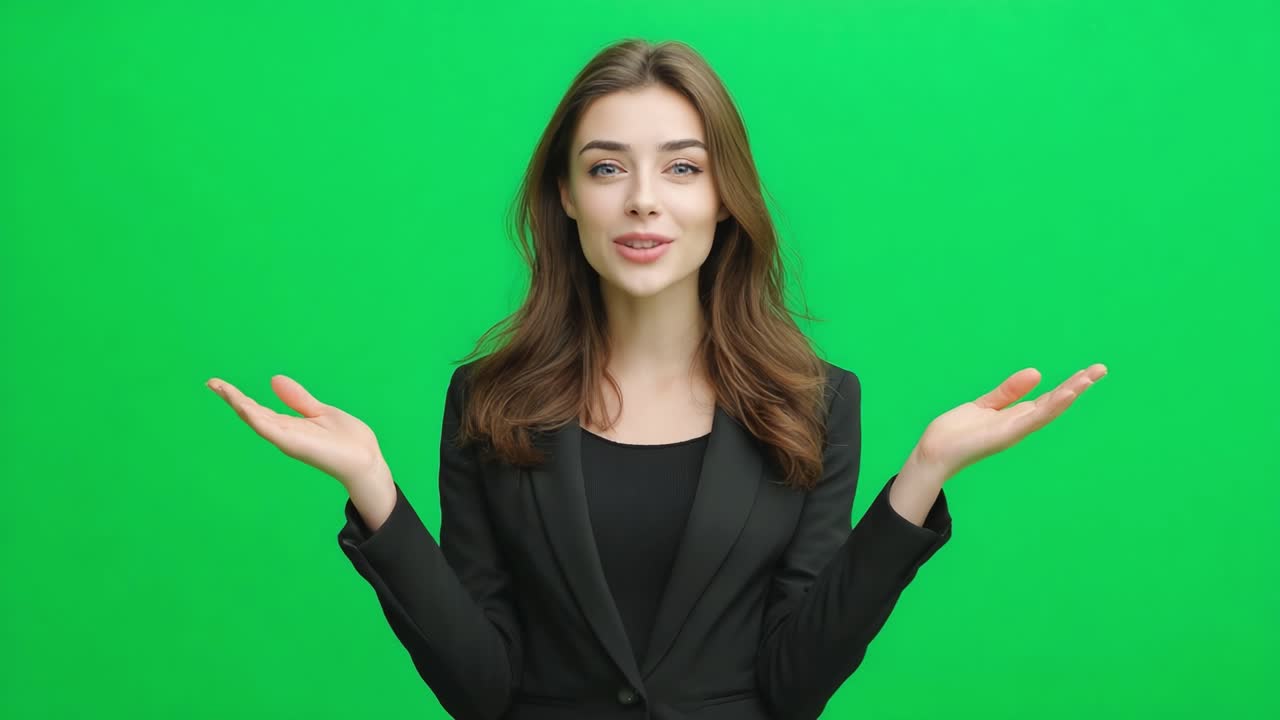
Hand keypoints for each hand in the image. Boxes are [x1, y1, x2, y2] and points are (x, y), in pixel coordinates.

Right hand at [207, 374, 386, 487]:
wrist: (366, 460)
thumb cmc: (348, 440)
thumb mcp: (320, 411)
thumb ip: (298, 399)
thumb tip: (274, 379)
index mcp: (290, 425)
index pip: (259, 409)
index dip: (239, 396)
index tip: (220, 383)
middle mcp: (284, 433)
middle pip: (252, 413)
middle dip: (231, 398)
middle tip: (211, 382)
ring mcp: (288, 439)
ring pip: (256, 419)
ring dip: (238, 404)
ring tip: (220, 387)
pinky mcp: (294, 444)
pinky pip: (271, 429)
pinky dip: (256, 418)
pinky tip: (243, 406)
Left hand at [912, 363, 1107, 478]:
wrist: (934, 452)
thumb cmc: (956, 432)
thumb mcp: (985, 405)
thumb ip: (1008, 391)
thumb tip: (1036, 372)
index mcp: (1016, 417)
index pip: (1048, 398)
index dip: (1069, 385)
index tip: (1089, 371)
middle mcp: (1020, 425)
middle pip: (1055, 402)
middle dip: (1078, 386)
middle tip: (1101, 368)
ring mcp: (1016, 430)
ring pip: (1050, 409)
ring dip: (1071, 393)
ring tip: (1090, 376)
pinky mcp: (1007, 433)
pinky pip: (1034, 418)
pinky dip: (1052, 406)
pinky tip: (1067, 393)